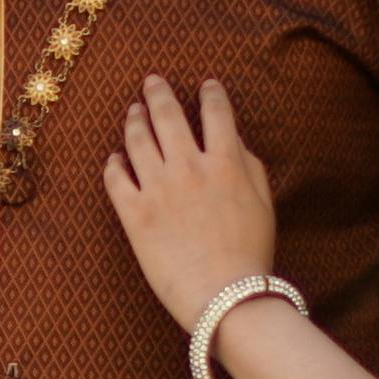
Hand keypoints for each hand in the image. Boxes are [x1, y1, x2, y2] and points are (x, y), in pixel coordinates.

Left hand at [101, 76, 282, 333]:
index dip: (210, 94)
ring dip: (134, 121)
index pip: (216, 113)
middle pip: (168, 116)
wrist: (225, 297)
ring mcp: (158, 190)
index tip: (206, 84)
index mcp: (226, 163)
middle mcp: (189, 168)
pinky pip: (116, 179)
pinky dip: (114, 164)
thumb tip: (234, 143)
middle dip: (158, 93)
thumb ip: (250, 167)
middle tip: (151, 81)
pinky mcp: (135, 215)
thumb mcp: (265, 205)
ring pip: (138, 141)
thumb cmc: (251, 256)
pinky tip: (114, 158)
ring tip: (132, 111)